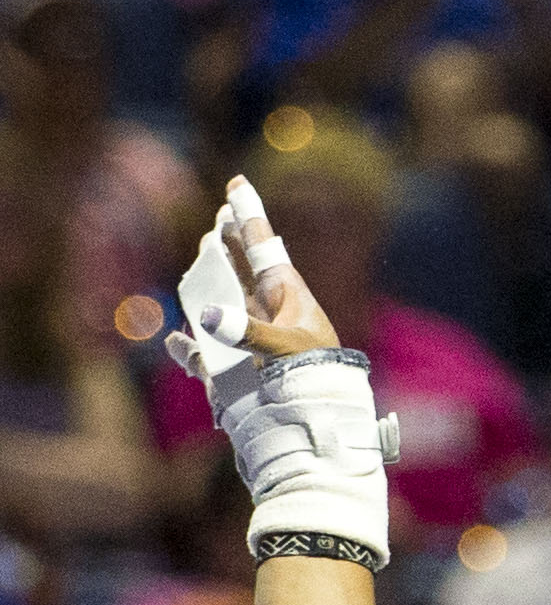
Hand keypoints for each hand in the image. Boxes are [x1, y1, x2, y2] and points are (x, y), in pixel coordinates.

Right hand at [163, 179, 338, 374]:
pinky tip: (177, 342)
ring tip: (202, 264)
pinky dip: (188, 350)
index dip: (247, 214)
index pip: (262, 245)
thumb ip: (248, 331)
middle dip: (227, 244)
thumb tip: (206, 316)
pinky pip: (204, 354)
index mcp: (285, 294)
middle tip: (219, 223)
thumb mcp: (286, 349)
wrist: (319, 421)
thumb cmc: (313, 377)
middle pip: (240, 267)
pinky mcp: (235, 368)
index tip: (237, 183)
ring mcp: (249, 337)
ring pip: (221, 302)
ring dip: (207, 285)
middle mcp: (266, 311)